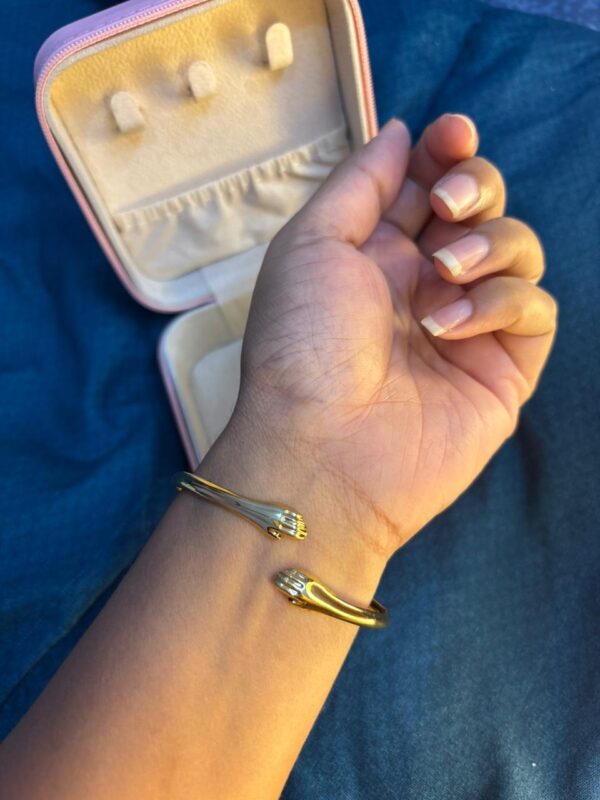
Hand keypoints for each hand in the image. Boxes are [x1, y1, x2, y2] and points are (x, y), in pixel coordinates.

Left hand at [235, 115, 555, 559]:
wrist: (321, 447)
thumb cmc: (302, 345)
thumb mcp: (312, 244)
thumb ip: (360, 183)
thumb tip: (401, 131)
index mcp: (378, 255)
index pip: (430, 186)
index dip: (449, 154)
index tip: (454, 134)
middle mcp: (425, 285)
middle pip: (482, 209)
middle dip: (476, 187)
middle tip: (449, 206)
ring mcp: (467, 327)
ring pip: (519, 251)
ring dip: (490, 245)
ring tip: (444, 274)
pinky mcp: (502, 370)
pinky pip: (535, 310)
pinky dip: (504, 302)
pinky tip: (452, 326)